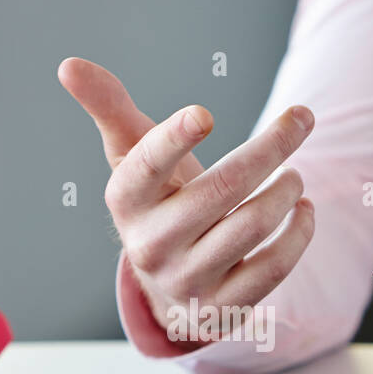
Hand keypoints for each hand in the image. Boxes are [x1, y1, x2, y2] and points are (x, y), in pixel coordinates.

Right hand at [58, 58, 314, 349]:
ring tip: (295, 174)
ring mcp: (187, 280)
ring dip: (286, 190)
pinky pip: (273, 267)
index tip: (204, 114)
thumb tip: (68, 65)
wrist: (170, 287)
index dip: (172, 140)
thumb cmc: (158, 203)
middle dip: (270, 148)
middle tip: (301, 119)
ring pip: (252, 226)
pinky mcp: (222, 307)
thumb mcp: (133, 158)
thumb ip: (109, 108)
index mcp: (126, 201)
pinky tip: (304, 210)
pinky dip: (298, 233)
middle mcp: (151, 245)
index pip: (144, 167)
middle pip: (221, 190)